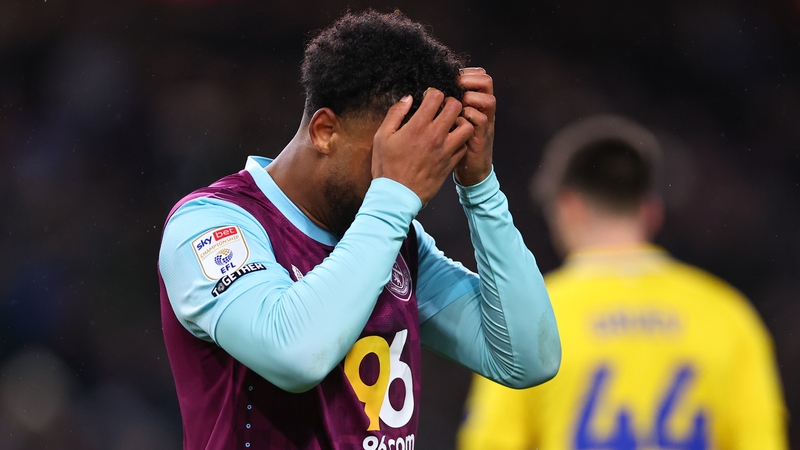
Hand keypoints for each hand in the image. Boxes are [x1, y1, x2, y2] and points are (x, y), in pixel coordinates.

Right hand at [372, 88, 473, 204]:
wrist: (397, 196)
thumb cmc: (387, 167)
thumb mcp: (382, 137)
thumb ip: (395, 114)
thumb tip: (407, 98)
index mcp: (418, 126)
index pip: (437, 97)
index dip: (433, 93)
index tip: (428, 98)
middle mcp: (435, 136)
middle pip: (456, 107)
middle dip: (450, 102)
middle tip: (442, 108)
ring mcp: (446, 150)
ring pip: (466, 126)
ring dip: (460, 121)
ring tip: (450, 124)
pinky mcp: (450, 163)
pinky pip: (464, 145)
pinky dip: (460, 140)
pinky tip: (450, 141)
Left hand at [454, 67, 494, 185]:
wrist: (469, 170)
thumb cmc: (455, 144)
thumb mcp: (452, 120)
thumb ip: (447, 104)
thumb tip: (430, 90)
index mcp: (475, 102)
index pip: (478, 76)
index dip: (467, 71)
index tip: (450, 75)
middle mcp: (483, 109)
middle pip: (486, 81)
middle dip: (470, 79)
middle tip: (454, 85)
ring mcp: (485, 122)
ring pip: (488, 99)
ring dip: (470, 98)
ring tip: (455, 103)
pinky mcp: (482, 136)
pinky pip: (480, 120)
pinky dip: (468, 116)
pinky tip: (455, 121)